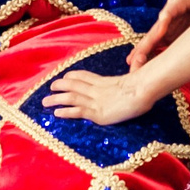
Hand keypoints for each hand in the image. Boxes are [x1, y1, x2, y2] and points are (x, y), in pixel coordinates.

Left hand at [41, 68, 160, 126]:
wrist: (142, 91)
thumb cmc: (144, 86)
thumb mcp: (134, 79)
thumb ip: (131, 78)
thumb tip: (138, 78)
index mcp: (105, 81)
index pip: (85, 76)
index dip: (73, 76)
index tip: (65, 77)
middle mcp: (97, 90)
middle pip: (74, 85)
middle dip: (60, 86)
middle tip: (50, 87)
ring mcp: (96, 101)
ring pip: (71, 97)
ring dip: (56, 98)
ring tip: (45, 101)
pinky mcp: (97, 113)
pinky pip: (77, 111)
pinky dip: (65, 111)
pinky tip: (56, 113)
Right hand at [130, 0, 189, 66]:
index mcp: (174, 5)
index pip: (169, 11)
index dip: (166, 17)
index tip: (162, 22)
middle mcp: (165, 19)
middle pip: (153, 33)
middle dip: (144, 47)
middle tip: (135, 59)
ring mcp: (165, 30)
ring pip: (150, 44)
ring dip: (141, 56)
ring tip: (132, 68)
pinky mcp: (167, 37)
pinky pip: (155, 49)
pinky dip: (147, 58)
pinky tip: (137, 69)